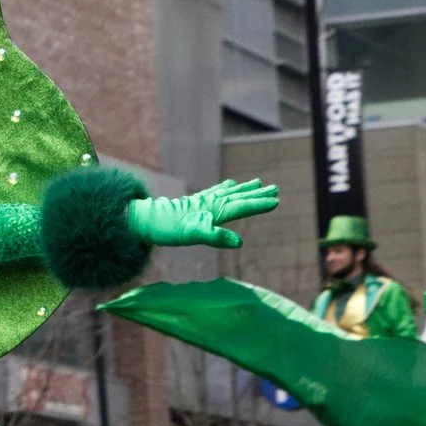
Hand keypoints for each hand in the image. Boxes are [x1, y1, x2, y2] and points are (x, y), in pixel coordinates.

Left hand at [126, 178, 277, 249]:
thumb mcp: (194, 236)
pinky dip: (227, 187)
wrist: (149, 220)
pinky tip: (230, 184)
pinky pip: (217, 191)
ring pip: (230, 192)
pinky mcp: (196, 202)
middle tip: (275, 188)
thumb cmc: (171, 229)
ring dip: (245, 189)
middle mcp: (212, 202)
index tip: (276, 201)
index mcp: (215, 210)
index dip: (259, 205)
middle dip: (257, 194)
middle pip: (239, 197)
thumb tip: (239, 242)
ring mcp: (204, 201)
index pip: (242, 207)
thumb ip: (217, 237)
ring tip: (258, 182)